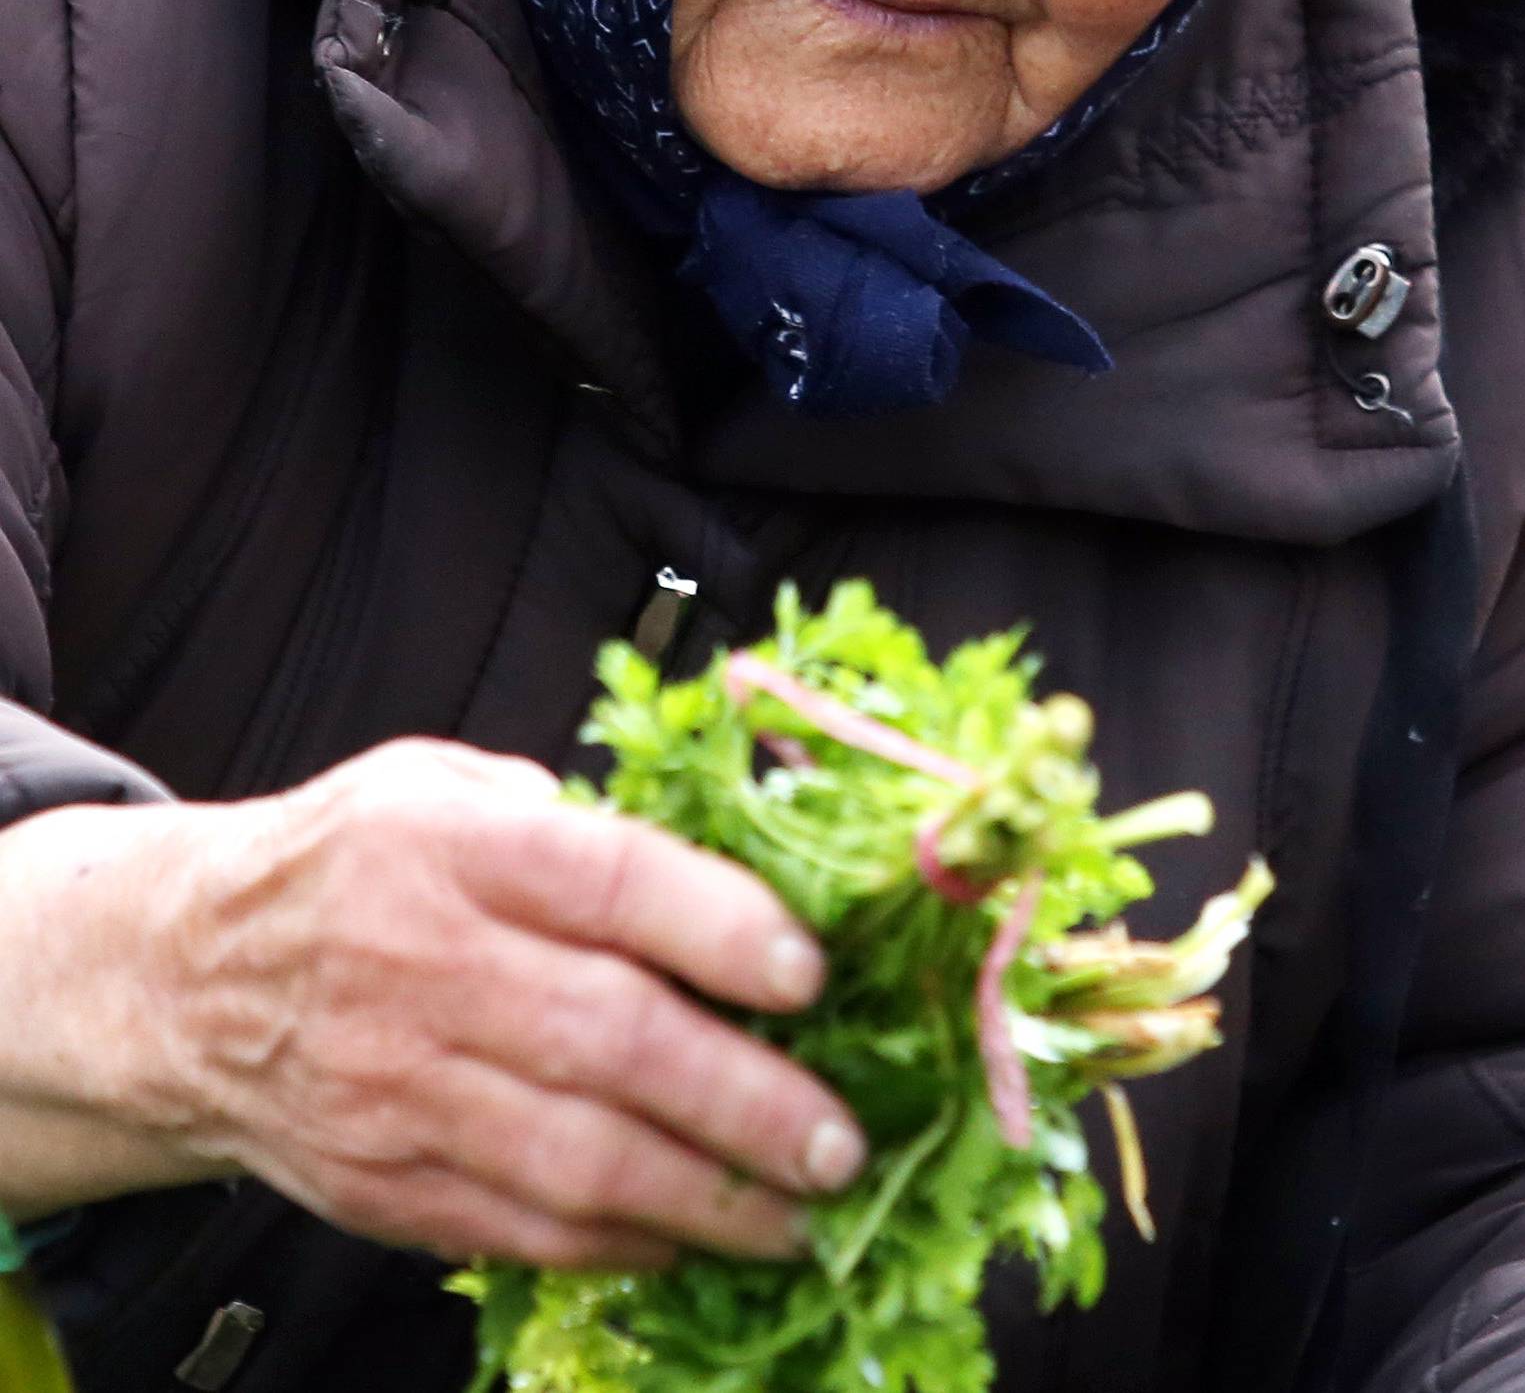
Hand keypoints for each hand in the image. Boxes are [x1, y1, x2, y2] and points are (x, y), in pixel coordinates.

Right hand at [0, 738, 865, 1268]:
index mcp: (455, 845)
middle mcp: (426, 968)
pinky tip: (693, 1237)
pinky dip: (622, 1245)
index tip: (809, 974)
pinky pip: (524, 1230)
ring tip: (800, 1213)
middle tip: (839, 1137)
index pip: (610, 883)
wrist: (183, 980)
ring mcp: (402, 1090)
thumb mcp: (447, 781)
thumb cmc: (348, 865)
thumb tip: (725, 859)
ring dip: (706, 1199)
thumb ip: (575, 819)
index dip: (720, 929)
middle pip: (610, 1042)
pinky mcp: (387, 1186)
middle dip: (745, 1099)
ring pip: (576, 1161)